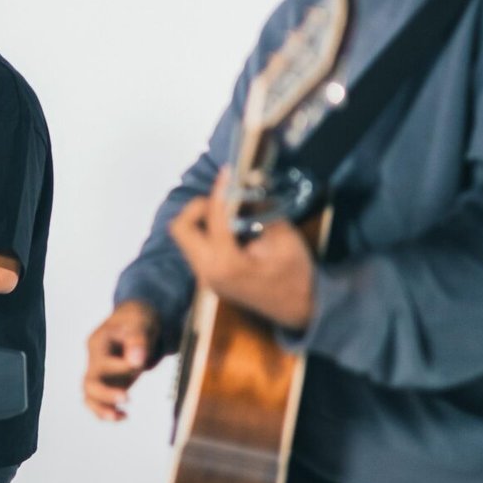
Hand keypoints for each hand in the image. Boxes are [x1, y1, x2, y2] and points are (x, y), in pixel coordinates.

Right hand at [83, 300, 160, 421]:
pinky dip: (107, 411)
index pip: (102, 360)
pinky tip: (124, 416)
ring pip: (90, 395)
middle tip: (127, 398)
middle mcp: (94, 359)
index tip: (139, 366)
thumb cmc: (136, 320)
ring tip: (121, 416)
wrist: (135, 322)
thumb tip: (136, 360)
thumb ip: (137, 340)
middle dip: (105, 393)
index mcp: (98, 342)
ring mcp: (98, 372)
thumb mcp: (140, 323)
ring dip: (102, 408)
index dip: (121, 366)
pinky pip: (98, 401)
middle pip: (90, 381)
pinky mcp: (106, 382)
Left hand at [168, 169, 315, 331]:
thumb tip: (249, 181)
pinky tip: (233, 226)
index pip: (213, 216)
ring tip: (231, 210)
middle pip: (180, 228)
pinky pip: (197, 247)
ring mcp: (206, 277)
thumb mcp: (284, 237)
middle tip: (225, 198)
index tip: (229, 172)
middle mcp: (207, 272)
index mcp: (226, 263)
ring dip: (203, 218)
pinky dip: (208, 231)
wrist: (302, 310)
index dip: (221, 190)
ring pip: (186, 238)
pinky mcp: (210, 277)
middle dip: (199, 206)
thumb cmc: (297, 275)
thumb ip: (262, 209)